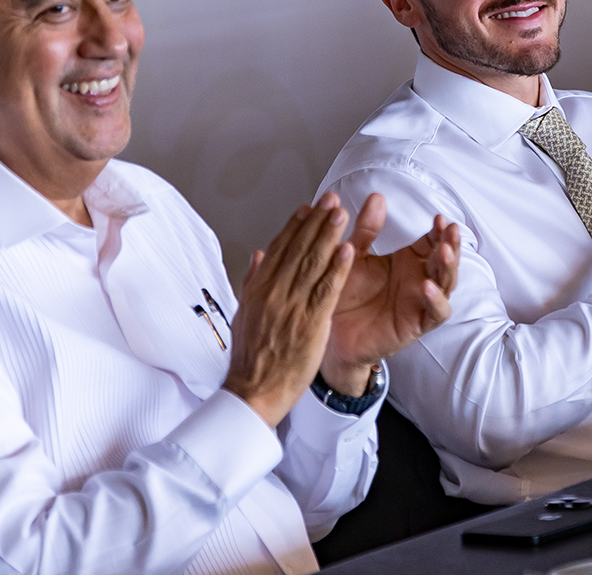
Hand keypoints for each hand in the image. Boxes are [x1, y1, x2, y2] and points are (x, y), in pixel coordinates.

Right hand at [223, 194, 354, 427]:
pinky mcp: (309, 323)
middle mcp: (273, 293)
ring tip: (342, 213)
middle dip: (316, 221)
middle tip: (331, 199)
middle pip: (297, 249)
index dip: (295, 225)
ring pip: (312, 263)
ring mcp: (291, 307)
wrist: (253, 392)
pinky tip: (348, 249)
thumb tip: (258, 255)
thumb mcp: (243, 315)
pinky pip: (326, 290)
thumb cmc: (251, 358)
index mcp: (257, 290)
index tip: (308, 208)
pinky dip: (338, 268)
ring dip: (329, 235)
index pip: (279, 249)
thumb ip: (252, 282)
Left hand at [319, 194, 459, 395]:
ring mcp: (421, 302)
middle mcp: (419, 279)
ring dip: (448, 267)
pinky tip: (427, 286)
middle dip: (451, 244)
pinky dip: (435, 300)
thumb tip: (377, 197)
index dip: (439, 230)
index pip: (432, 241)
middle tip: (450, 230)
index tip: (439, 218)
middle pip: (445, 259)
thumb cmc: (344, 292)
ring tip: (443, 252)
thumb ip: (366, 230)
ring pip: (446, 283)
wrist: (329, 331)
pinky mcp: (417, 324)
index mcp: (407, 261)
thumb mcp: (353, 256)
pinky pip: (435, 312)